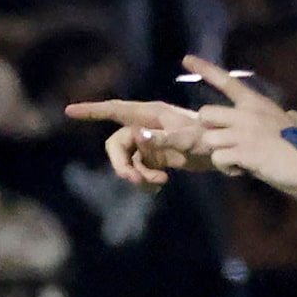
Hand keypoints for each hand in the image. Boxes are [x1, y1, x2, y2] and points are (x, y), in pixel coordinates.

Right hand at [62, 95, 212, 185]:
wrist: (227, 154)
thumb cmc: (211, 139)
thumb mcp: (188, 138)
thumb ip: (160, 138)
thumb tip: (136, 136)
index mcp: (150, 114)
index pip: (114, 109)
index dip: (91, 110)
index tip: (69, 111)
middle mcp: (145, 126)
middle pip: (116, 145)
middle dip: (121, 165)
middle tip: (133, 180)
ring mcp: (149, 143)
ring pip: (126, 162)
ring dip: (136, 177)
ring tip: (157, 185)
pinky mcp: (155, 158)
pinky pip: (138, 172)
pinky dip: (145, 182)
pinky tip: (159, 187)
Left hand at [183, 54, 296, 193]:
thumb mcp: (295, 122)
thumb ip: (286, 116)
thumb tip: (292, 115)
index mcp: (257, 102)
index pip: (227, 80)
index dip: (205, 69)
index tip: (187, 58)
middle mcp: (247, 113)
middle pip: (204, 113)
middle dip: (209, 129)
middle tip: (226, 142)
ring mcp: (244, 132)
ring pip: (208, 138)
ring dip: (219, 152)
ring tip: (239, 160)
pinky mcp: (243, 152)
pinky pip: (218, 158)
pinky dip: (226, 168)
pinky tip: (243, 170)